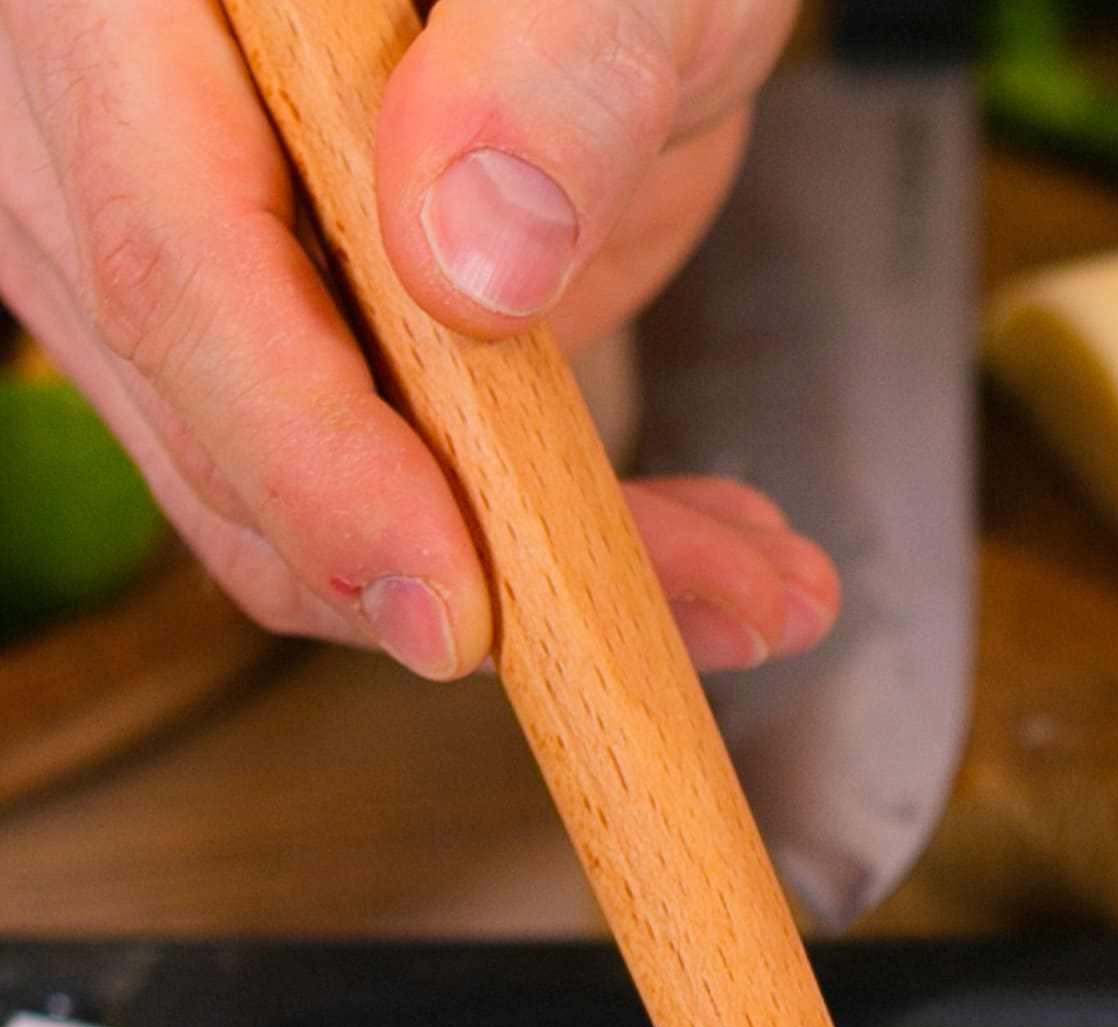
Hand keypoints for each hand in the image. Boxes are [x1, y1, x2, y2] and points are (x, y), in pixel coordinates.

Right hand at [0, 0, 830, 676]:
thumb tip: (466, 265)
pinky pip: (372, 490)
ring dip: (534, 579)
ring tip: (754, 596)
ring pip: (293, 495)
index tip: (445, 588)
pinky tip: (711, 565)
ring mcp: (187, 243)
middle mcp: (112, 122)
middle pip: (212, 412)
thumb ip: (547, 71)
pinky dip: (545, 550)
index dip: (304, 444)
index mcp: (131, 1)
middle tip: (679, 622)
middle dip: (455, 558)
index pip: (171, 251)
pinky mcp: (290, 334)